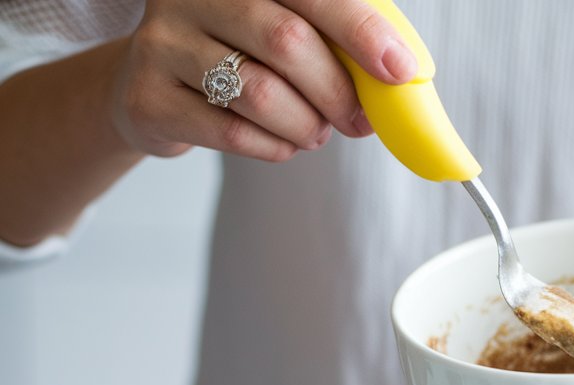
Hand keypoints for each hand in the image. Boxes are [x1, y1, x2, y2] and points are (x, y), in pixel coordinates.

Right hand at [110, 0, 417, 159]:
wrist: (154, 89)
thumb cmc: (239, 55)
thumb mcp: (285, 29)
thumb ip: (335, 36)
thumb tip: (405, 70)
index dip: (360, 30)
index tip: (400, 70)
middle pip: (287, 42)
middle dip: (337, 92)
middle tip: (359, 122)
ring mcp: (162, 41)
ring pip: (261, 94)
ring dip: (306, 126)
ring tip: (315, 131)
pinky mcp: (150, 98)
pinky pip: (234, 134)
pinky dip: (276, 148)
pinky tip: (283, 143)